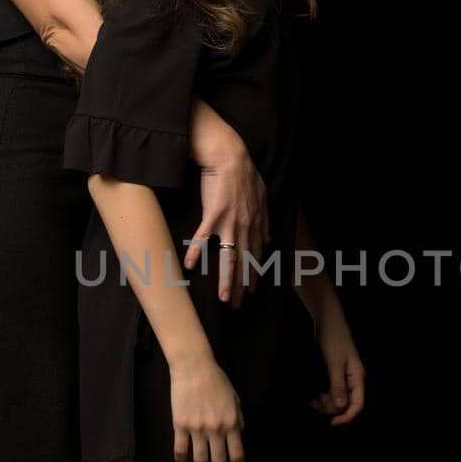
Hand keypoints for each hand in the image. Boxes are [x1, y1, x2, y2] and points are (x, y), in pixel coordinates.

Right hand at [170, 352, 246, 461]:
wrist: (194, 368)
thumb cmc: (216, 380)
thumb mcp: (235, 399)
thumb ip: (238, 418)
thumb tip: (240, 434)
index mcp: (231, 423)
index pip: (237, 454)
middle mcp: (215, 429)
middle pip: (218, 461)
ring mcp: (197, 429)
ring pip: (200, 459)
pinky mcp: (180, 425)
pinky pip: (180, 450)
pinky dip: (182, 459)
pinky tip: (184, 460)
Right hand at [184, 154, 270, 308]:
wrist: (229, 156)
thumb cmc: (245, 174)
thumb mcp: (263, 198)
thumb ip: (266, 221)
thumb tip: (270, 239)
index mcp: (256, 224)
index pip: (256, 255)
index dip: (253, 274)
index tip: (251, 290)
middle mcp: (244, 227)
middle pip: (244, 262)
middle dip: (241, 285)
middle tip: (237, 304)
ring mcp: (228, 222)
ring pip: (229, 257)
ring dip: (227, 280)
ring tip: (224, 298)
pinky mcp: (212, 215)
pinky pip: (203, 238)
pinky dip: (196, 252)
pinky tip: (190, 267)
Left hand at [309, 321, 365, 425]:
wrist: (327, 319)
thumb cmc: (333, 339)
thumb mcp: (334, 363)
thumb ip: (337, 386)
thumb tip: (341, 408)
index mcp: (358, 378)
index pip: (358, 405)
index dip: (346, 417)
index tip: (331, 422)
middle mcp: (353, 380)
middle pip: (347, 404)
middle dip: (332, 409)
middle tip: (315, 404)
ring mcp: (344, 377)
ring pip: (337, 399)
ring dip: (325, 403)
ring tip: (311, 400)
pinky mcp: (334, 374)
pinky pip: (330, 391)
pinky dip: (322, 396)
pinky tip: (311, 397)